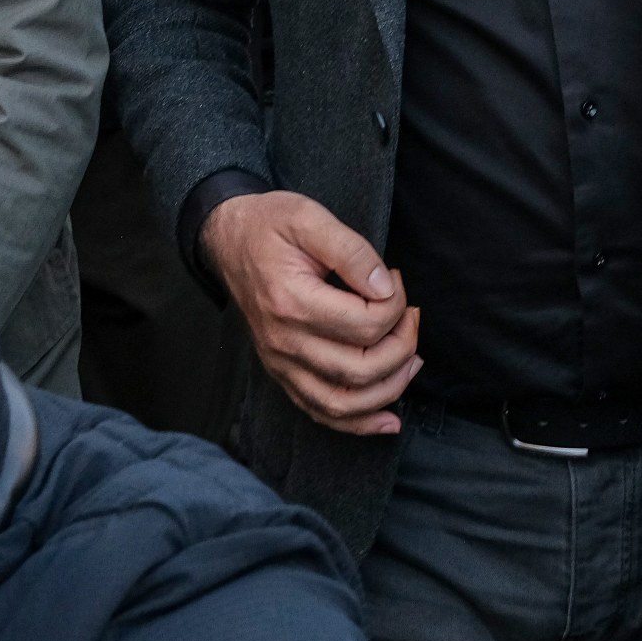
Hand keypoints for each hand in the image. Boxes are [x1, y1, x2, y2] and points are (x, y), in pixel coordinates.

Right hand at [203, 190, 419, 433]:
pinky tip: (388, 420)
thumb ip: (352, 251)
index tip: (395, 280)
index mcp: (291, 302)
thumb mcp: (309, 218)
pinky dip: (358, 423)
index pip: (364, 325)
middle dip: (403, 345)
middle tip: (410, 314)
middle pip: (361, 368)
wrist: (228, 239)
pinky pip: (320, 412)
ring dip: (390, 388)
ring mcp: (281, 363)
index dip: (395, 305)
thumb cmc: (269, 225)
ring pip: (344, 402)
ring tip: (412, 360)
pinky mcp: (282, 373)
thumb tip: (386, 286)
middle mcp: (284, 342)